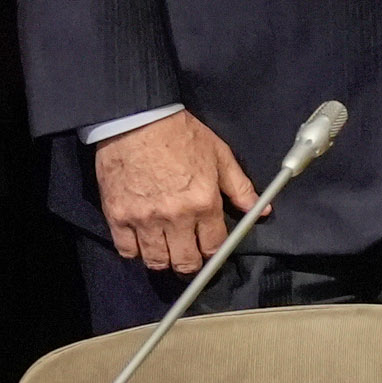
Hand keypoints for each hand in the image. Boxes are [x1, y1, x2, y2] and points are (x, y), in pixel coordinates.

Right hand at [94, 110, 256, 274]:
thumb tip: (262, 210)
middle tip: (189, 255)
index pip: (214, 247)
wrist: (137, 118)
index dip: (214, 252)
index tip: (210, 248)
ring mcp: (145, 219)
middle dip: (191, 264)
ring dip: (164, 260)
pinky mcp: (118, 216)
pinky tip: (142, 241)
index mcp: (204, 203)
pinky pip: (127, 250)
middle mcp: (176, 217)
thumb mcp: (219, 155)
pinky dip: (135, 251)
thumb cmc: (180, 133)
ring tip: (166, 250)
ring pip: (156, 261)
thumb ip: (240, 187)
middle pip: (185, 262)